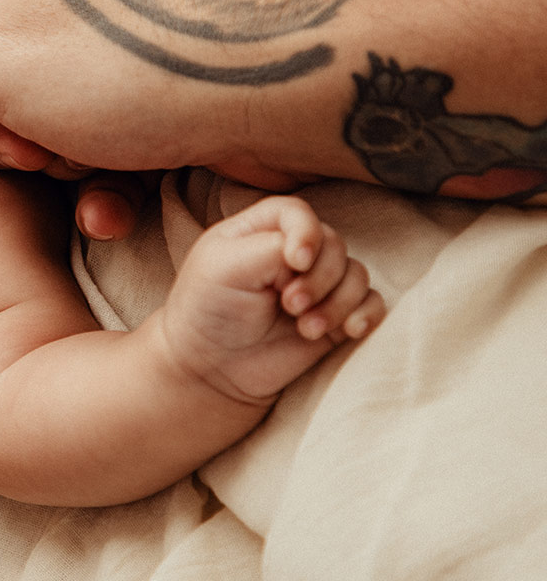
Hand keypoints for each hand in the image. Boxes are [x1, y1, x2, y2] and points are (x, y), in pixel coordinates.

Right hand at [0, 0, 341, 218]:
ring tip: (68, 165)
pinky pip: (85, 97)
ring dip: (32, 137)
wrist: (285, 92)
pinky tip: (108, 194)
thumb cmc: (131, 67)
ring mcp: (107, 2)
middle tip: (8, 137)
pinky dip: (86, 147)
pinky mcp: (147, 52)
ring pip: (24, 74)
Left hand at [156, 195, 385, 404]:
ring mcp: (318, 284)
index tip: (295, 262)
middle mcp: (293, 253)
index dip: (306, 233)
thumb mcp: (225, 268)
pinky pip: (372, 303)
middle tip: (290, 306)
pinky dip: (366, 315)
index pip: (297, 213)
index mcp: (261, 231)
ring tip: (306, 329)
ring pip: (356, 275)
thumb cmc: (208, 310)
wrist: (212, 367)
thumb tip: (311, 255)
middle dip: (319, 278)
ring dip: (338, 302)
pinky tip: (349, 331)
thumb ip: (271, 248)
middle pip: (334, 244)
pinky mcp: (335, 315)